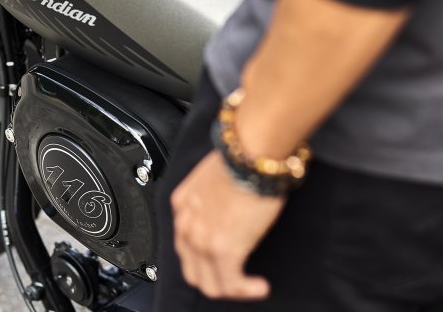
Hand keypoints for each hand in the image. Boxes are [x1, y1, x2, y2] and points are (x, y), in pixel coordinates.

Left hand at [170, 150, 284, 299]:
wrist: (252, 152)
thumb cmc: (242, 156)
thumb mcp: (217, 178)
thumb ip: (215, 198)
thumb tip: (230, 207)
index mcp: (183, 204)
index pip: (186, 245)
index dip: (205, 258)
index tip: (224, 260)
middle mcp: (186, 224)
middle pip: (193, 269)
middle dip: (216, 279)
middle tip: (237, 279)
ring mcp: (202, 239)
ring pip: (210, 283)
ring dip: (233, 288)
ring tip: (251, 286)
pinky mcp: (222, 250)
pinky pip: (230, 284)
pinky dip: (246, 290)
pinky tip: (259, 286)